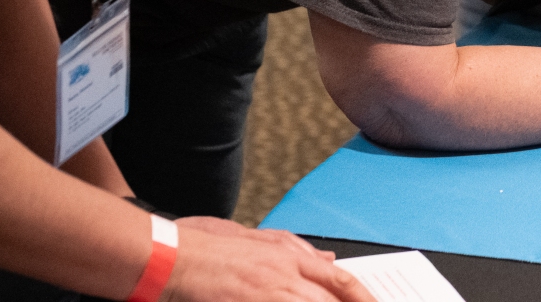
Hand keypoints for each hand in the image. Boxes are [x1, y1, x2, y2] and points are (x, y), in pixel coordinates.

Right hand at [165, 219, 376, 301]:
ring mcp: (264, 295)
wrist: (177, 260)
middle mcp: (283, 277)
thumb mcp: (264, 244)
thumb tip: (328, 258)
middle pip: (327, 301)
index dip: (363, 296)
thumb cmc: (217, 253)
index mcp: (290, 259)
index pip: (340, 280)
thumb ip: (300, 251)